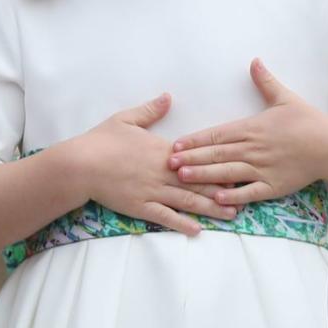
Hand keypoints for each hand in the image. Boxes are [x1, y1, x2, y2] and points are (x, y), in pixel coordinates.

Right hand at [71, 94, 235, 236]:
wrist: (80, 164)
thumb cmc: (101, 140)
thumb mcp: (127, 119)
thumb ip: (151, 110)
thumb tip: (168, 97)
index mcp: (163, 151)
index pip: (198, 158)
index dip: (219, 163)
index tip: (240, 166)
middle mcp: (163, 172)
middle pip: (199, 182)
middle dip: (224, 189)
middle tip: (247, 194)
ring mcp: (153, 191)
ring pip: (187, 201)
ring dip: (211, 209)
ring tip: (232, 215)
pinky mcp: (140, 207)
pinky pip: (165, 217)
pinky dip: (182, 224)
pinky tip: (197, 230)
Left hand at [168, 59, 327, 204]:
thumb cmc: (308, 122)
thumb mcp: (285, 98)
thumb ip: (266, 81)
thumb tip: (254, 61)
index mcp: (252, 127)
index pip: (217, 134)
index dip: (195, 140)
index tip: (176, 144)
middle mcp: (253, 149)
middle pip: (216, 154)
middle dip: (191, 158)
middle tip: (168, 163)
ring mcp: (262, 169)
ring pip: (227, 172)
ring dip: (203, 175)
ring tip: (183, 177)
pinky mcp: (273, 186)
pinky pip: (249, 192)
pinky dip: (233, 195)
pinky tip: (217, 198)